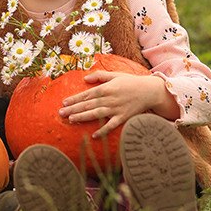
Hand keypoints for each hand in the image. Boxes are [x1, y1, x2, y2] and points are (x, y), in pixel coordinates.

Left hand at [59, 67, 175, 137]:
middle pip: (88, 104)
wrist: (149, 91)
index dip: (75, 98)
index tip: (64, 102)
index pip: (87, 94)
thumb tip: (85, 79)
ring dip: (83, 117)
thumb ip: (99, 76)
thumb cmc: (130, 82)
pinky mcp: (123, 117)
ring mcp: (116, 109)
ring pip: (97, 114)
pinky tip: (94, 135)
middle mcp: (109, 98)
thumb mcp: (115, 75)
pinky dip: (103, 130)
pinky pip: (111, 125)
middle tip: (61, 113)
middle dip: (74, 108)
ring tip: (72, 120)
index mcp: (106, 88)